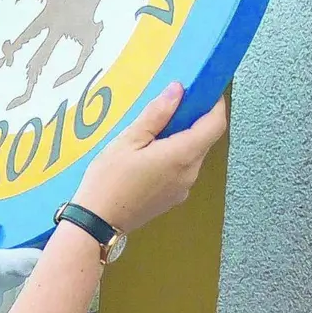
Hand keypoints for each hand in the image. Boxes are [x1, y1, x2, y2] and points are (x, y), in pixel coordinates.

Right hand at [72, 82, 227, 232]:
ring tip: (152, 132)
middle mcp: (190, 173)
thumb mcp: (128, 140)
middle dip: (193, 120)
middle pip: (204, 140)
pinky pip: (182, 169)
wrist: (96, 222)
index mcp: (182, 155)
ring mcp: (183, 188)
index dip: (215, 105)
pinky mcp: (173, 198)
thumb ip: (156, 114)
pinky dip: (173, 156)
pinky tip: (148, 155)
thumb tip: (178, 90)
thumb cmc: (109, 179)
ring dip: (181, 139)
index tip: (203, 90)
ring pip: (192, 155)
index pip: (215, 125)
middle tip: (169, 106)